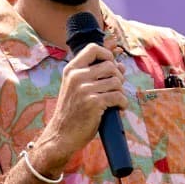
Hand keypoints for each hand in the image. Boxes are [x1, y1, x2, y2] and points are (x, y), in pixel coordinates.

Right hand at [35, 44, 124, 172]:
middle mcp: (76, 76)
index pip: (93, 48)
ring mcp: (84, 89)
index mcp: (71, 70)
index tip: (110, 67)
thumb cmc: (73, 111)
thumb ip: (97, 75)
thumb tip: (121, 65)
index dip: (107, 54)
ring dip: (120, 92)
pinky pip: (119, 96)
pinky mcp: (93, 102)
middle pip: (111, 66)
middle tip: (114, 90)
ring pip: (117, 81)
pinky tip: (118, 108)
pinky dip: (123, 103)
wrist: (62, 135)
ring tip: (114, 101)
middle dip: (118, 78)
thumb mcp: (79, 88)